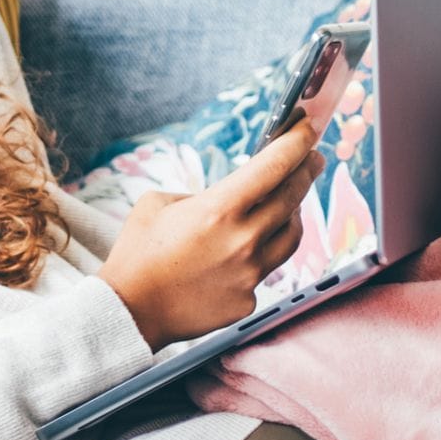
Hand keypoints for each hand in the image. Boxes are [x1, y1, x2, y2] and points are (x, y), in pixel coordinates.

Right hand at [96, 116, 327, 351]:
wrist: (128, 312)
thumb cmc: (137, 254)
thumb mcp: (159, 204)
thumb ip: (200, 196)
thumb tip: (226, 199)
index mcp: (218, 209)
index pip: (274, 167)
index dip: (297, 142)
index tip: (308, 128)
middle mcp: (243, 240)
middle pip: (292, 198)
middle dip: (306, 171)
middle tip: (312, 158)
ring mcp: (249, 274)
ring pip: (291, 236)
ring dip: (293, 213)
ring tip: (289, 203)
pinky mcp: (248, 300)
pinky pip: (266, 270)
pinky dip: (260, 254)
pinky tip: (245, 252)